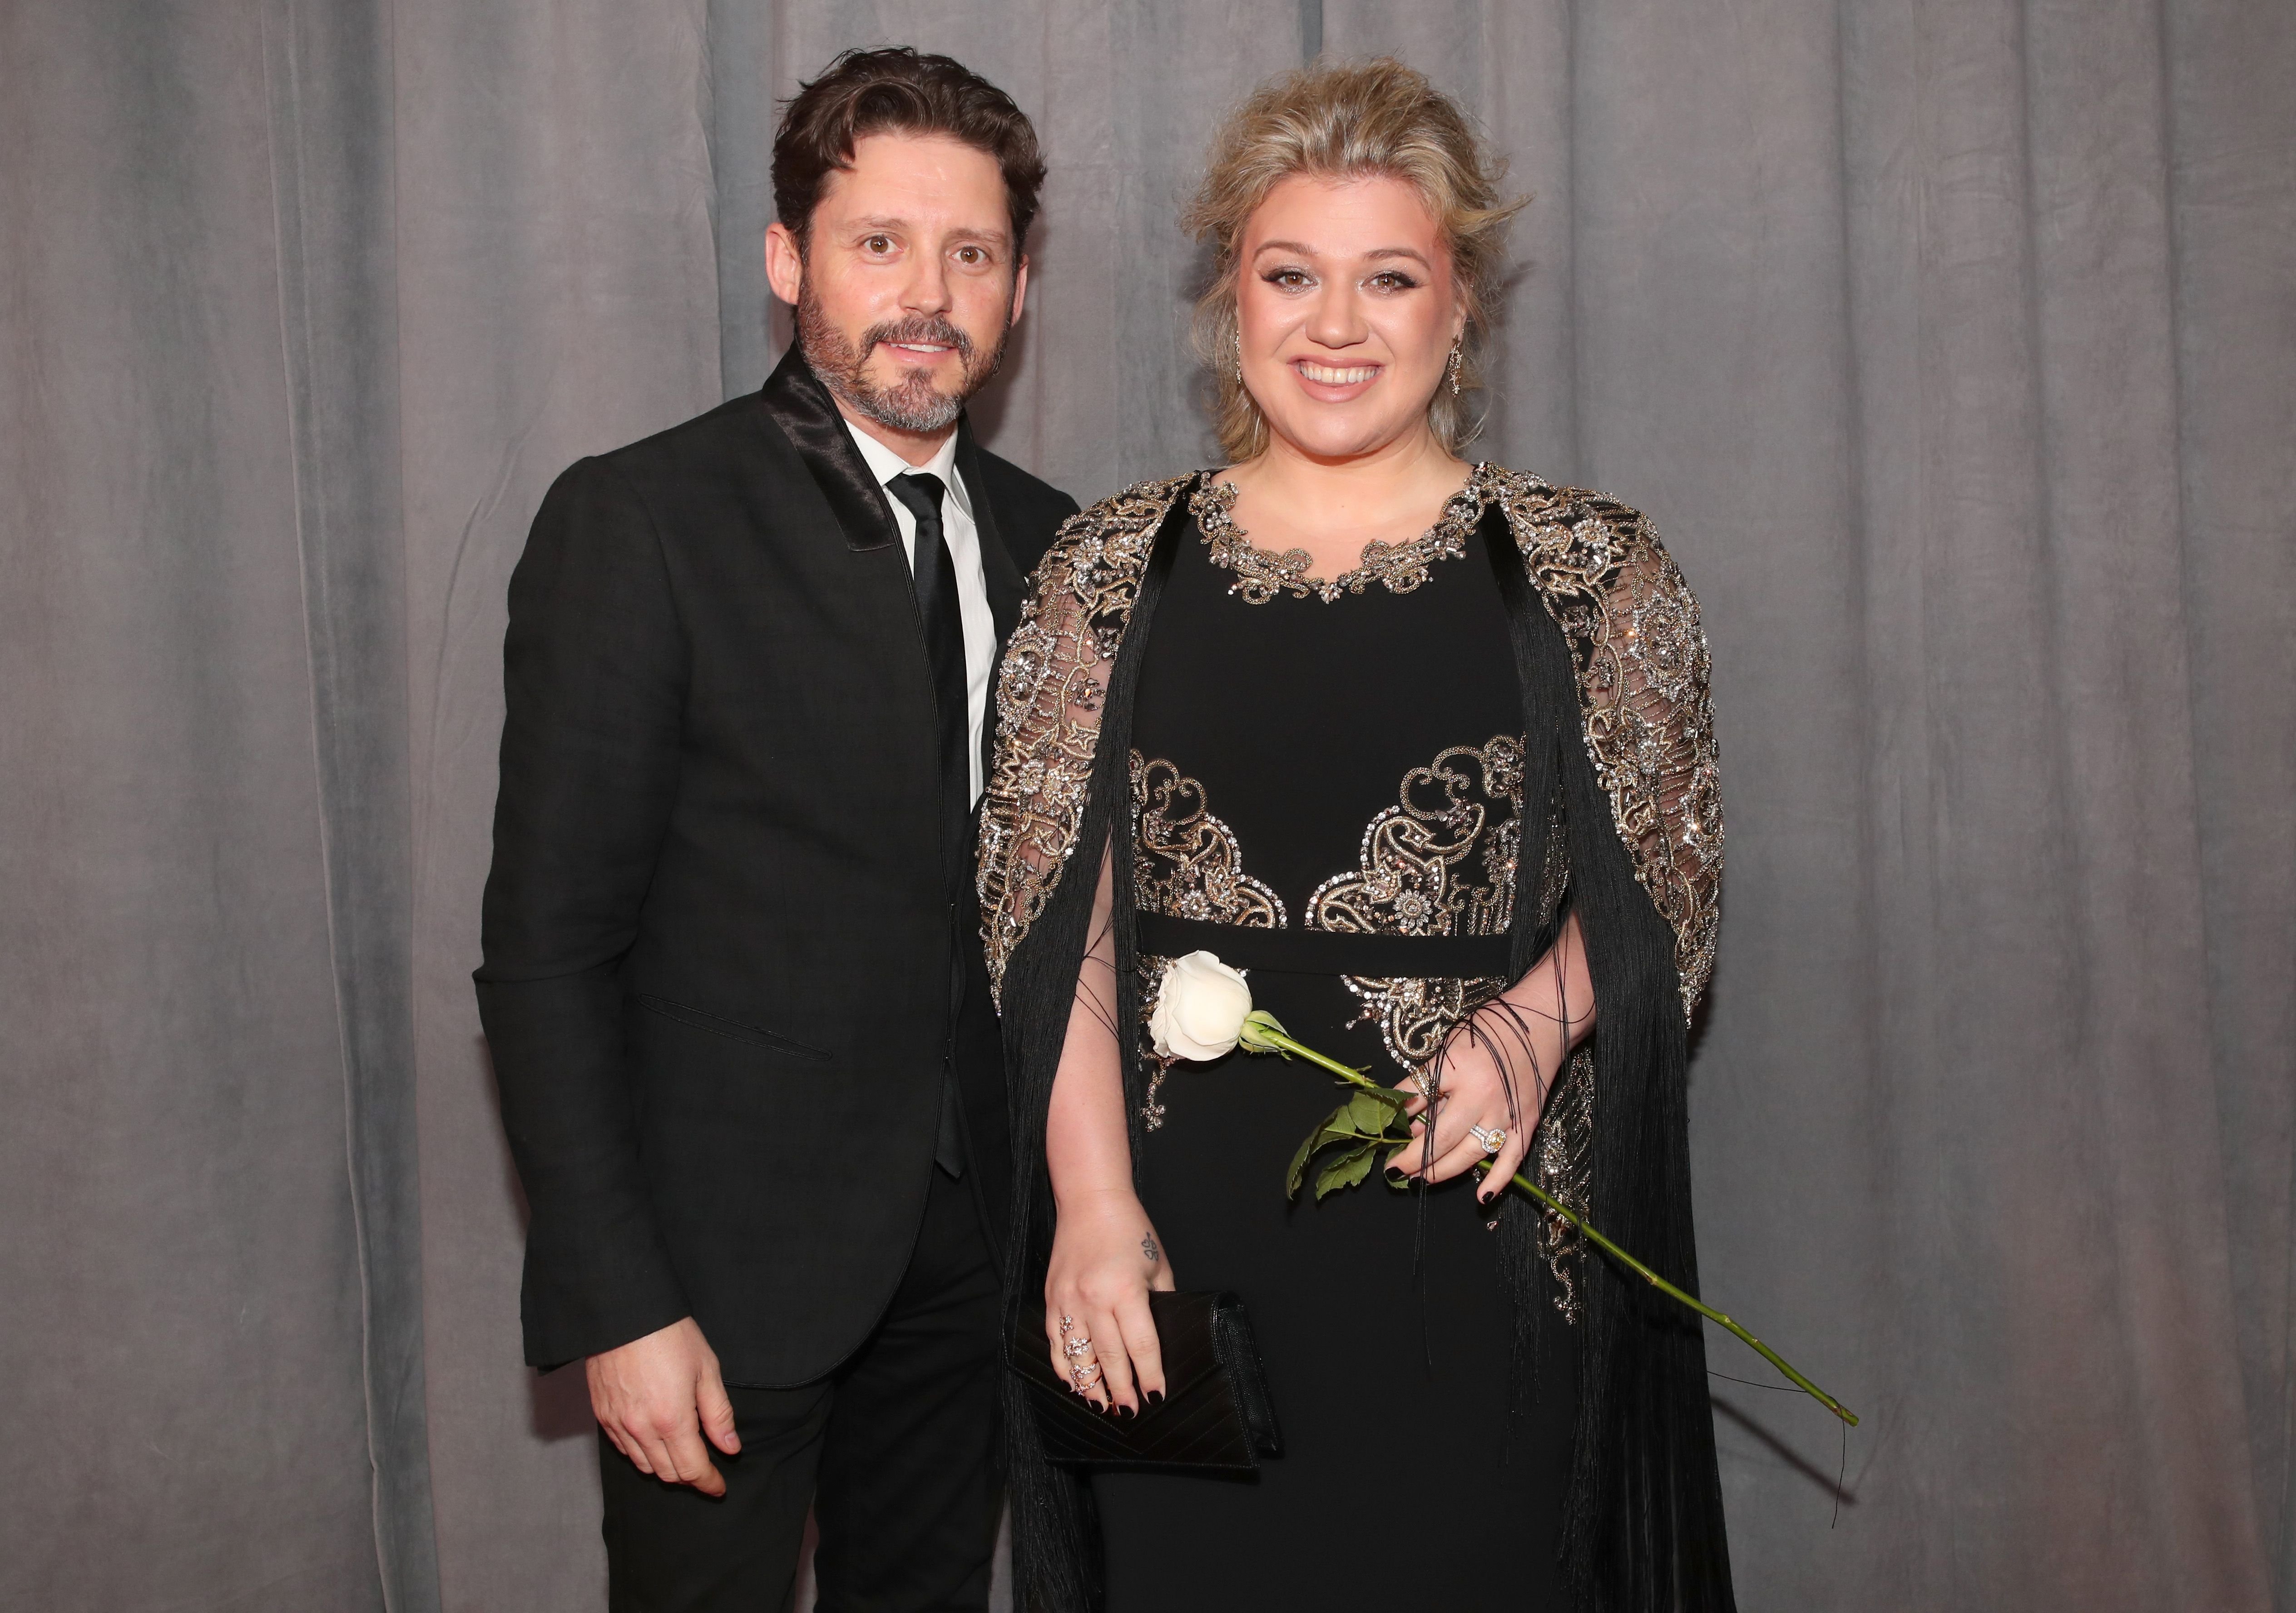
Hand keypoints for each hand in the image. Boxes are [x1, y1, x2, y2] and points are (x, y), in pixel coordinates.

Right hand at [586, 1316, 739, 1495]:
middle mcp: (641, 1429)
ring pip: (643, 1465)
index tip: (719, 1487)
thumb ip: (718, 1414)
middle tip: (705, 1470)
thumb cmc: (670, 1335)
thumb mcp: (706, 1369)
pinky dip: (641, 1453)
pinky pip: (622, 1449)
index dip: (709, 1482)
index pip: (692, 1469)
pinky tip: (653, 1441)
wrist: (624, 1313)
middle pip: (668, 1473)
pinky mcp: (602, 1415)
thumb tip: (730, 1448)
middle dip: (690, 1477)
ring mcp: (618, 1424)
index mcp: (672, 1420)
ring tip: (681, 1457)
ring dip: (665, 1468)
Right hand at [1044, 1188, 1173, 1413]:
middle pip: (1109, 1357)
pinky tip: (1074, 1382)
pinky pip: (1055, 1342)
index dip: (1149, 1374)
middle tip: (1130, 1412)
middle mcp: (1093, 1299)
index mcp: (1124, 1290)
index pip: (1140, 1345)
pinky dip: (1064, 1366)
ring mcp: (1068, 1300)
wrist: (1090, 1202)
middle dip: (1121, 1390)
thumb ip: (1161, 1303)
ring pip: (1077, 1356)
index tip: (1156, 1395)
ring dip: (1090, 1385)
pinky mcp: (1052, 1298)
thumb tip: (1162, 1339)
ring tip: (1102, 1406)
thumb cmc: (1130, 1230)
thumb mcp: (1157, 1266)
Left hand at [1385, 1004, 1549, 1199]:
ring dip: (1442, 1171)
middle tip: (1395, 1169)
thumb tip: (1411, 1121)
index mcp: (1456, 1068)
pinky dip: (1498, 1180)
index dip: (1396, 1119)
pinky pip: (1512, 1158)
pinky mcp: (1528, 1122)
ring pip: (1471, 1154)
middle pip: (1441, 1137)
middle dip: (1414, 1158)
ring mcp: (1506, 1112)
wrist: (1542, 1022)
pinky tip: (1482, 1197)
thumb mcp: (1449, 1046)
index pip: (1416, 1099)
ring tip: (1420, 1179)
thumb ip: (1429, 1082)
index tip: (1383, 1135)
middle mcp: (1481, 1094)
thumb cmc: (1490, 1030)